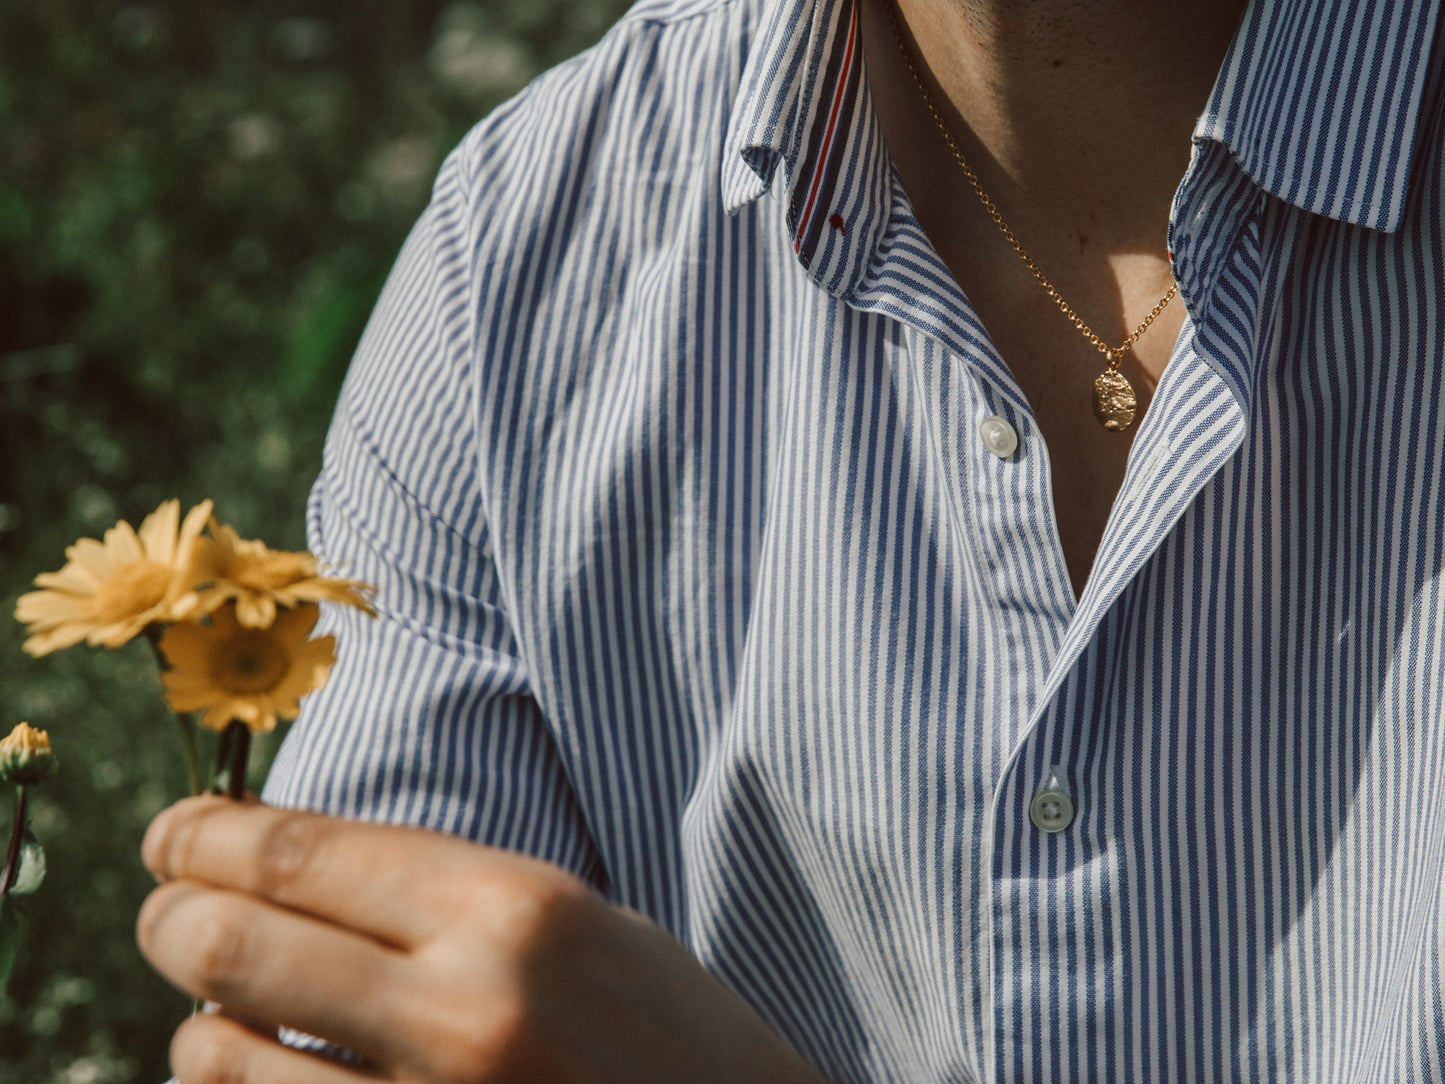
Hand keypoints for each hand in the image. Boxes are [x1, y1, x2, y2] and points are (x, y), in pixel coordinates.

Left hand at [137, 797, 827, 1083]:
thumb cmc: (664, 1029)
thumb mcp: (574, 921)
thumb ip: (436, 895)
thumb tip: (281, 862)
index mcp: (516, 909)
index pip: (303, 853)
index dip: (207, 835)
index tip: (174, 833)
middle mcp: (469, 1008)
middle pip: (236, 944)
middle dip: (172, 918)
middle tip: (166, 912)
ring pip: (222, 1059)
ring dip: (201, 1028)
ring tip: (224, 1015)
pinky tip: (266, 1075)